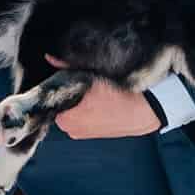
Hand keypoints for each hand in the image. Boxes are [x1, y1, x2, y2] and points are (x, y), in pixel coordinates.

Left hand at [44, 54, 158, 137]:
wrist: (144, 111)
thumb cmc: (120, 96)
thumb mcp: (91, 77)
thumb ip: (66, 67)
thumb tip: (50, 58)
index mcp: (65, 118)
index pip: (51, 100)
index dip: (59, 89)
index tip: (69, 83)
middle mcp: (70, 130)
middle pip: (59, 106)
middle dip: (66, 97)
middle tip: (82, 88)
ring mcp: (80, 135)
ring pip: (69, 114)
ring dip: (75, 105)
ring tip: (91, 97)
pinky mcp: (91, 136)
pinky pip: (81, 121)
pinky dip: (85, 113)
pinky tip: (96, 105)